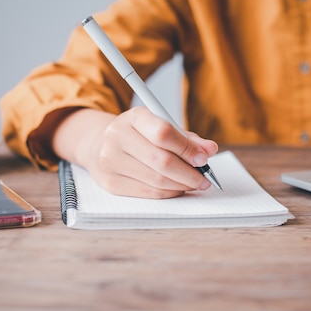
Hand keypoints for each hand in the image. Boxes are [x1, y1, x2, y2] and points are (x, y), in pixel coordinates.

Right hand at [54, 106, 217, 197]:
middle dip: (189, 173)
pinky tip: (178, 188)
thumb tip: (210, 149)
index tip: (205, 158)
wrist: (100, 144)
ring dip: (182, 185)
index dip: (187, 148)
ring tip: (194, 183)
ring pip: (157, 180)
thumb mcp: (160, 126)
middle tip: (205, 178)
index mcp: (133, 117)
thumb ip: (186, 137)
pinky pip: (148, 192)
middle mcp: (117, 137)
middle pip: (161, 161)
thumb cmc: (138, 135)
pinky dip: (169, 192)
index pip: (164, 133)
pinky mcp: (110, 182)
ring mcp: (110, 161)